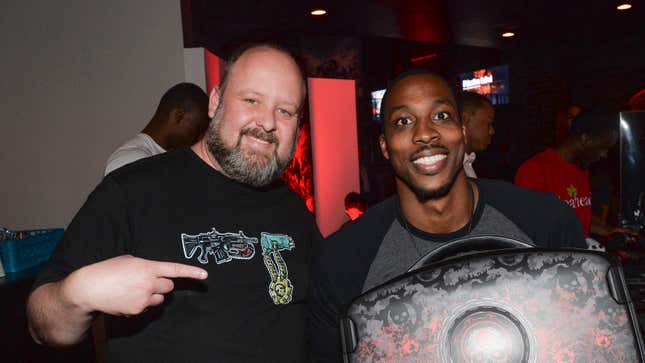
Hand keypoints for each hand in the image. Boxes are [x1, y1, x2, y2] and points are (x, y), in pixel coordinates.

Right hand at [61, 255, 207, 316]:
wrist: (89, 288)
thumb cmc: (108, 270)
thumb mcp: (129, 260)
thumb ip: (146, 266)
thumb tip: (156, 273)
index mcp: (147, 267)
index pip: (174, 269)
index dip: (191, 272)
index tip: (205, 275)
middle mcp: (148, 283)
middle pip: (169, 287)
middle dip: (162, 285)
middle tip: (148, 282)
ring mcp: (143, 298)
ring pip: (160, 299)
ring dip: (153, 295)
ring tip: (135, 290)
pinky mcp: (136, 310)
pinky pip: (147, 307)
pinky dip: (141, 304)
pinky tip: (127, 298)